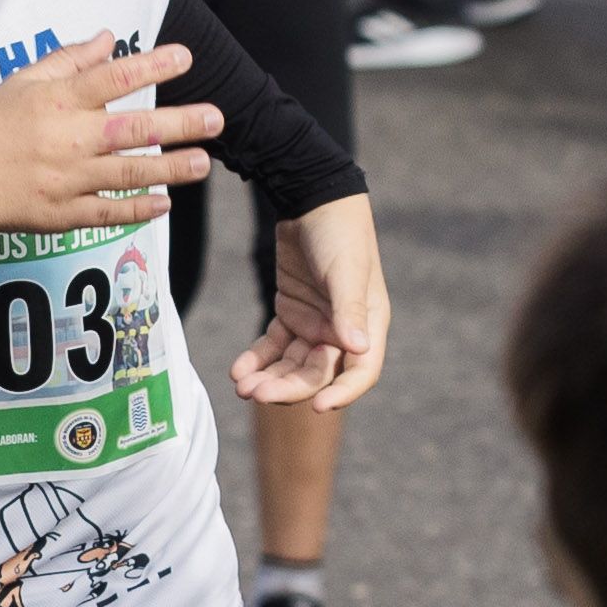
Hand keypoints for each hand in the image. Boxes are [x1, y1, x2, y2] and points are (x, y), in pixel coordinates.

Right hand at [0, 35, 219, 234]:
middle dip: (177, 123)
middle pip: (131, 129)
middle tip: (215, 118)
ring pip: (127, 173)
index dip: (150, 65)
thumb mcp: (21, 80)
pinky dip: (137, 208)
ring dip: (169, 168)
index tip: (184, 58)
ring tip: (203, 162)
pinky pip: (106, 211)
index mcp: (56, 101)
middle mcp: (66, 139)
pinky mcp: (60, 214)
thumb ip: (68, 59)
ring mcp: (65, 179)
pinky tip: (164, 202)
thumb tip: (109, 38)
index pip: (111, 78)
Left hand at [233, 192, 387, 410]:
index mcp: (368, 325)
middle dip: (289, 387)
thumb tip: (359, 349)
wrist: (311, 198)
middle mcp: (342, 332)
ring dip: (268, 378)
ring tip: (241, 386)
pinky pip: (273, 346)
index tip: (318, 407)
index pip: (360, 373)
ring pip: (292, 365)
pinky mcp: (290, 314)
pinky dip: (256, 359)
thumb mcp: (346, 271)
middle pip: (318, 374)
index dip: (342, 393)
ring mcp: (315, 325)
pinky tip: (238, 370)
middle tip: (256, 394)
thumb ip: (349, 310)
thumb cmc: (340, 233)